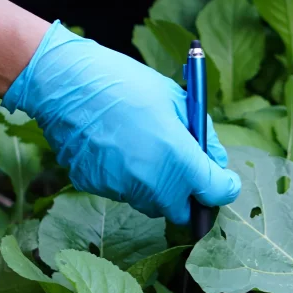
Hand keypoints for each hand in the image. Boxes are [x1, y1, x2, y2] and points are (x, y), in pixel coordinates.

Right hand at [3, 23, 239, 222]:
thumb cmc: (127, 83)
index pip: (215, 193)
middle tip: (186, 169)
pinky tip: (118, 147)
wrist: (67, 82)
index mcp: (178, 158)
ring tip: (145, 148)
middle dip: (189, 195)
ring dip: (157, 187)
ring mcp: (120, 188)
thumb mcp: (177, 100)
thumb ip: (202, 136)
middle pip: (182, 211)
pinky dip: (127, 178)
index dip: (224, 187)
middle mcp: (151, 182)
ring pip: (150, 203)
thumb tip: (215, 160)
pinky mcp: (94, 186)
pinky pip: (121, 191)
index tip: (224, 181)